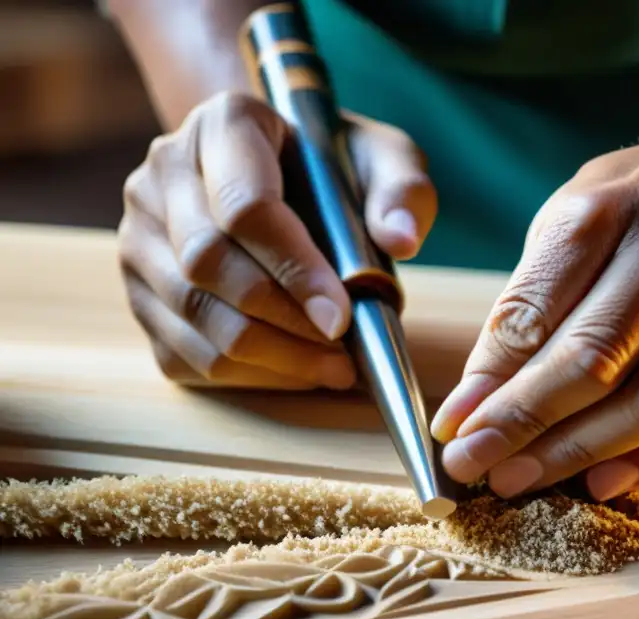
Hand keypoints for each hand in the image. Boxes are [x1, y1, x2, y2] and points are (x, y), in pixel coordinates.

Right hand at [117, 91, 435, 388]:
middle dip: (283, 320)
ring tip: (332, 368)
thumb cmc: (334, 167)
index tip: (342, 317)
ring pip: (192, 313)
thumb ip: (402, 190)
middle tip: (343, 350)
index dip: (295, 270)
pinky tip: (295, 370)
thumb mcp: (383, 159)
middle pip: (208, 263)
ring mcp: (138, 235)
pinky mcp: (137, 292)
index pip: (245, 206)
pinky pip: (182, 352)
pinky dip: (245, 374)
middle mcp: (161, 174)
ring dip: (269, 355)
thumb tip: (401, 239)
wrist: (280, 173)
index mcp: (224, 124)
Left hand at [431, 140, 638, 500]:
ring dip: (582, 454)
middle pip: (593, 362)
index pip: (534, 315)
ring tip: (526, 479)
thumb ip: (532, 306)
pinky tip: (605, 477)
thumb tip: (478, 407)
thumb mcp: (580, 223)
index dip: (486, 387)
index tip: (450, 433)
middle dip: (523, 428)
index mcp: (612, 205)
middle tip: (477, 468)